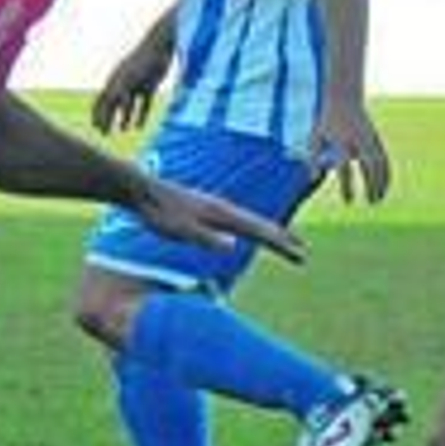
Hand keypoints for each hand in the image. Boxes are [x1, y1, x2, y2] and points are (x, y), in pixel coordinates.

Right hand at [91, 42, 170, 134]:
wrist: (160, 47)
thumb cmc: (142, 61)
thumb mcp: (128, 77)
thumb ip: (118, 90)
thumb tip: (110, 103)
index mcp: (115, 81)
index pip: (102, 101)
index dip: (98, 115)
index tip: (96, 128)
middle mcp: (123, 83)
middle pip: (112, 105)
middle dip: (108, 119)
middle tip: (105, 134)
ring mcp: (136, 85)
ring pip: (127, 106)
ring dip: (124, 118)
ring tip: (124, 130)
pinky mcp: (149, 87)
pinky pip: (143, 104)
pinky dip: (141, 115)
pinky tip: (139, 127)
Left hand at [132, 177, 305, 264]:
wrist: (140, 190)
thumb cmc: (158, 213)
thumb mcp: (181, 230)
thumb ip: (206, 239)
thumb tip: (233, 246)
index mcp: (222, 214)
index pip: (260, 231)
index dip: (281, 244)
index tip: (301, 255)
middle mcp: (224, 208)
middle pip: (261, 225)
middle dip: (283, 238)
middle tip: (304, 252)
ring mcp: (216, 208)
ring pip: (251, 222)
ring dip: (270, 233)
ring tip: (285, 242)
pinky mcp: (206, 210)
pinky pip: (238, 222)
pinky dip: (252, 229)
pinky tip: (248, 235)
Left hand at [309, 103, 391, 204]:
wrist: (345, 97)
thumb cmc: (327, 119)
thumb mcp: (316, 137)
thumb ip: (314, 158)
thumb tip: (312, 179)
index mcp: (341, 142)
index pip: (345, 169)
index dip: (347, 187)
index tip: (348, 202)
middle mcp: (358, 141)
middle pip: (370, 167)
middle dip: (372, 187)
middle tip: (370, 203)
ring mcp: (370, 139)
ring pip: (381, 164)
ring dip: (382, 182)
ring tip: (378, 199)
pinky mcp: (376, 139)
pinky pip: (384, 159)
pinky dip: (386, 173)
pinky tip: (384, 185)